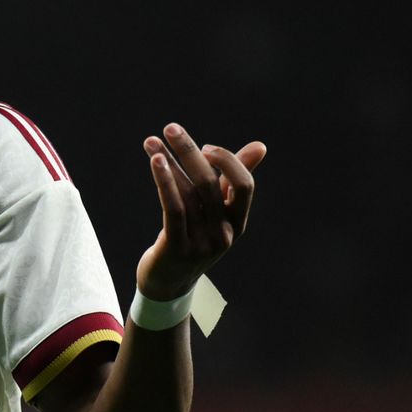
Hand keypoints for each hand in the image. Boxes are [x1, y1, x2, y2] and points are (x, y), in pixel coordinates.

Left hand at [136, 122, 265, 299]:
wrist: (168, 283)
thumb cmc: (194, 237)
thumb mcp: (216, 212)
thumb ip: (233, 178)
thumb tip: (260, 146)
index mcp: (237, 222)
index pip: (244, 185)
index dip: (227, 161)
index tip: (205, 146)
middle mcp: (224, 233)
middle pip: (211, 184)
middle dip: (190, 151)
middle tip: (171, 128)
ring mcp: (201, 243)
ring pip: (187, 193)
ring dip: (168, 161)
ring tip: (151, 141)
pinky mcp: (176, 248)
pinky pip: (173, 208)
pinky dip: (164, 181)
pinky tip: (154, 161)